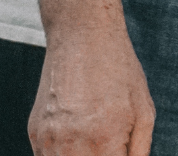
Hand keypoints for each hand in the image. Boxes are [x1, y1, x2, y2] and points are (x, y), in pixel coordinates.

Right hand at [30, 29, 154, 154]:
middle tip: (107, 142)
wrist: (81, 33)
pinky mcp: (34, 134)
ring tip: (94, 134)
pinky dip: (64, 154)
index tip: (119, 150)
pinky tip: (78, 135)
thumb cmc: (119, 70)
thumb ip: (139, 152)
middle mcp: (71, 146)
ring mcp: (48, 142)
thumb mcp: (143, 109)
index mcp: (103, 140)